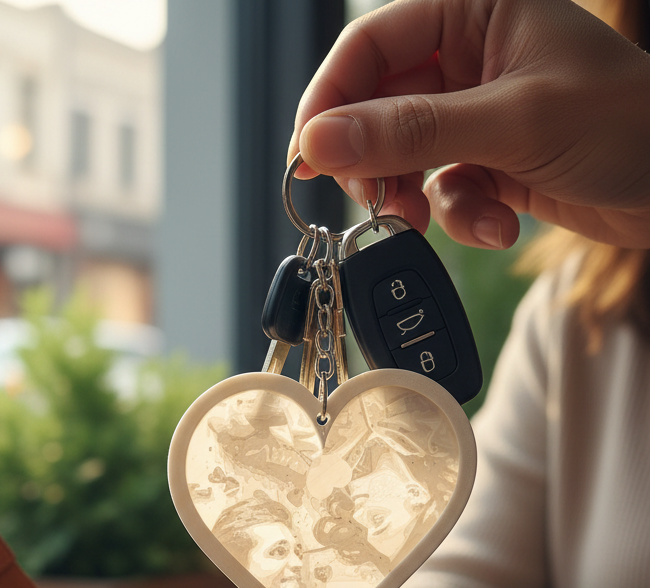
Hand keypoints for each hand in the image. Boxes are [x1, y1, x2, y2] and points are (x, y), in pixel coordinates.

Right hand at [287, 0, 649, 249]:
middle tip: (372, 201)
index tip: (308, 159)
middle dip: (373, 162)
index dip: (330, 102)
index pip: (369, 46)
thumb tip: (319, 143)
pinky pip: (437, 188)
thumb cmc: (625, 126)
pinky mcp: (483, 157)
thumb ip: (408, 132)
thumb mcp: (511, 123)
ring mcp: (473, 109)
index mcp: (473, 8)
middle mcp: (467, 53)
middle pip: (374, 107)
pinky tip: (492, 226)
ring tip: (424, 223)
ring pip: (399, 155)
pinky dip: (455, 215)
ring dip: (409, 197)